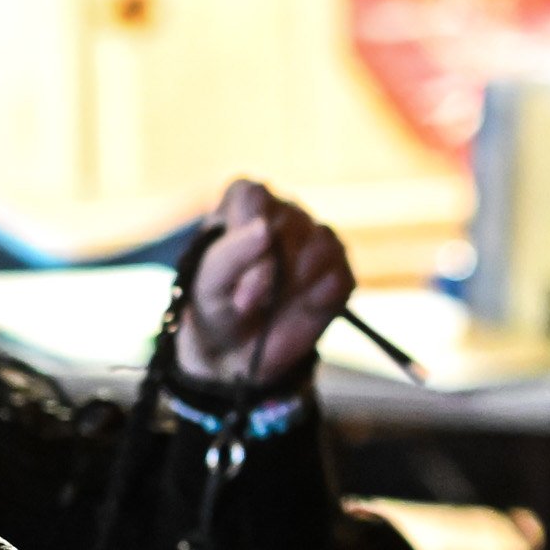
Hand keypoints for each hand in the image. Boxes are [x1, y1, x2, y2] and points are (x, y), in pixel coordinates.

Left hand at [172, 180, 352, 385]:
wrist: (239, 352)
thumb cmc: (216, 307)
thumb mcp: (209, 284)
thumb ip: (232, 254)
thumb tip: (265, 228)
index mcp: (245, 205)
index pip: (253, 197)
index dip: (248, 234)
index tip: (240, 275)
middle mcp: (284, 215)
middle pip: (291, 222)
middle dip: (272, 268)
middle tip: (247, 303)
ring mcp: (316, 242)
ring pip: (322, 244)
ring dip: (295, 283)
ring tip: (272, 304)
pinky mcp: (339, 273)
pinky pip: (340, 277)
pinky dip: (319, 299)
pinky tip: (301, 309)